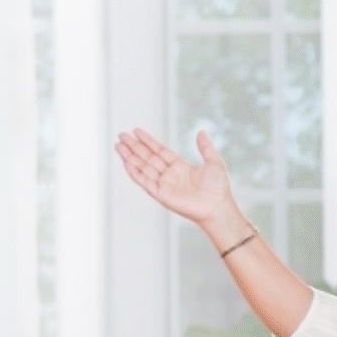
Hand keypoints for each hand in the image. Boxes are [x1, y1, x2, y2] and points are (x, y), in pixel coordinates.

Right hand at [115, 129, 235, 224]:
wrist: (217, 206)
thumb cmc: (218, 188)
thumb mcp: (214, 162)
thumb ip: (206, 147)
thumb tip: (201, 131)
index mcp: (180, 166)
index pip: (159, 150)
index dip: (147, 141)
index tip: (136, 130)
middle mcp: (169, 175)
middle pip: (147, 157)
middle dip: (134, 146)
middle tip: (121, 135)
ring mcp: (164, 184)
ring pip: (143, 167)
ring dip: (130, 157)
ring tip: (118, 145)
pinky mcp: (161, 194)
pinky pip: (144, 182)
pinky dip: (135, 172)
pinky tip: (126, 162)